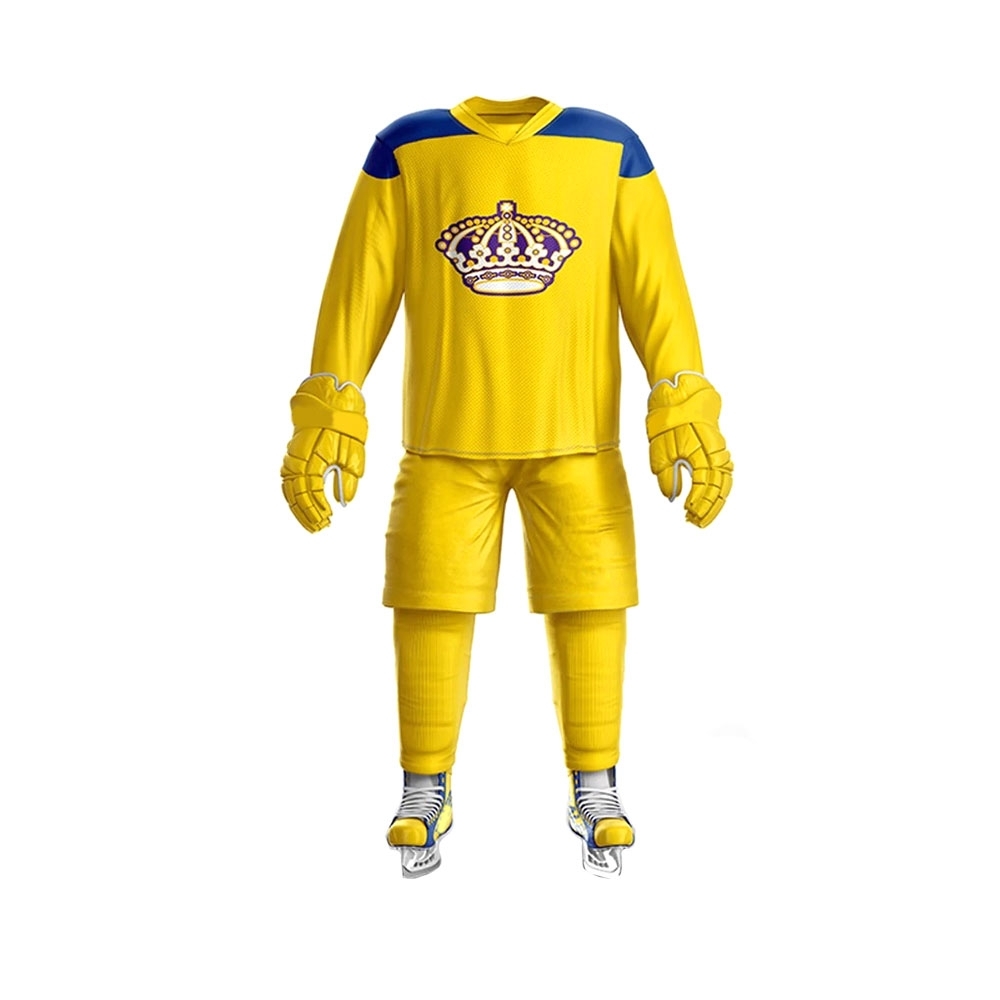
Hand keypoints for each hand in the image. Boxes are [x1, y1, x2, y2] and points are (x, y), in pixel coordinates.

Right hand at [280, 376, 366, 532]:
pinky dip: (292, 496)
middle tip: (319, 528)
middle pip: (296, 494)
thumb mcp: (353, 452)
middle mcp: (297, 458)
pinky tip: (300, 507)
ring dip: (298, 508)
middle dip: (307, 514)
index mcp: (312, 457)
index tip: (329, 519)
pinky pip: (287, 480)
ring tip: (311, 524)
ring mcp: (292, 456)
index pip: (311, 491)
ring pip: (289, 489)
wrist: (330, 398)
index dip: (318, 508)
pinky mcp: (293, 454)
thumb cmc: (345, 424)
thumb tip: (344, 501)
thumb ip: (348, 478)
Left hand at [646, 373, 732, 527]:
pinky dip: (720, 488)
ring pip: (725, 482)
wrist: (682, 393)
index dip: (697, 504)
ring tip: (702, 517)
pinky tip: (712, 498)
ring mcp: (719, 450)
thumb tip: (672, 497)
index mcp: (701, 454)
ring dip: (715, 501)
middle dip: (709, 509)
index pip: (705, 487)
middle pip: (719, 489)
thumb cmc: (668, 420)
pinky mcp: (717, 447)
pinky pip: (724, 472)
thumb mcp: (659, 449)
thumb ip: (666, 476)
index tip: (687, 515)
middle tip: (695, 523)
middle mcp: (715, 454)